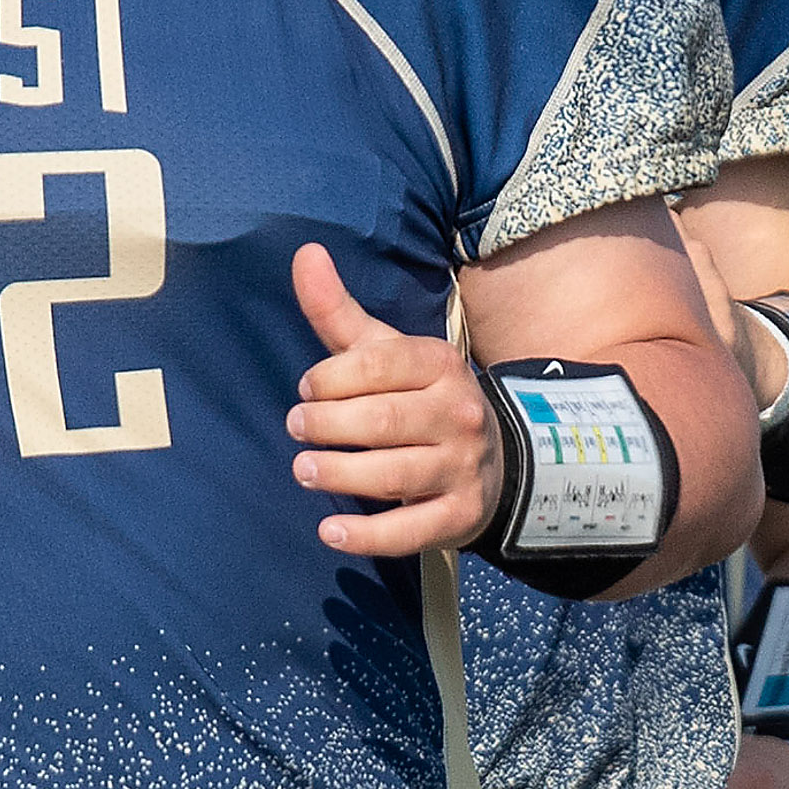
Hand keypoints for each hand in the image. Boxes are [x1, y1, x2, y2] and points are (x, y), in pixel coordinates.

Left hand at [285, 242, 499, 556]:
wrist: (492, 458)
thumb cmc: (418, 398)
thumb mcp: (386, 353)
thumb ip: (338, 312)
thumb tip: (303, 253)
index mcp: (440, 365)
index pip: (381, 365)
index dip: (333, 377)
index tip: (307, 388)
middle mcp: (458, 413)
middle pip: (384, 420)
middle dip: (330, 425)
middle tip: (296, 428)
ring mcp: (461, 467)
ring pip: (396, 474)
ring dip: (341, 475)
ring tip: (303, 471)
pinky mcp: (458, 515)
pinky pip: (412, 530)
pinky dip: (369, 535)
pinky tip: (331, 533)